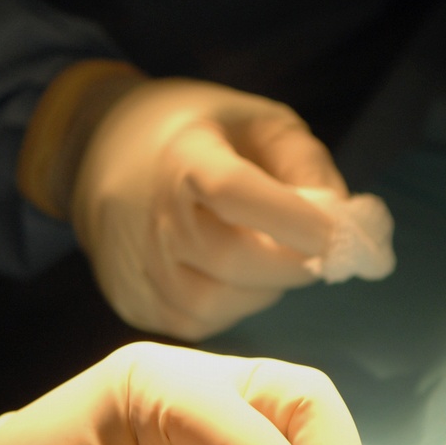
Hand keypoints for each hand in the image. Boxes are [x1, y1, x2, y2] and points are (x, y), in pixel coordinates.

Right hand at [70, 77, 348, 338]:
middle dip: (292, 263)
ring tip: (274, 260)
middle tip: (320, 254)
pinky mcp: (131, 299)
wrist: (101, 150)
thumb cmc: (199, 132)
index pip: (235, 191)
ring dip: (264, 290)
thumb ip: (308, 165)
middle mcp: (151, 213)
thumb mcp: (260, 121)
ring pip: (217, 302)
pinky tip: (238, 278)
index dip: (293, 218)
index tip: (339, 233)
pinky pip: (196, 323)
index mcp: (184, 155)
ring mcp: (136, 262)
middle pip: (232, 257)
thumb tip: (344, 222)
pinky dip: (233, 307)